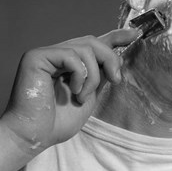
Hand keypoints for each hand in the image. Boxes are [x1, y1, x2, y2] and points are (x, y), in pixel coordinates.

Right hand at [0, 28, 138, 153]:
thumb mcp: (90, 95)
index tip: (135, 34)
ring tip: (83, 95)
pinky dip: (80, 74)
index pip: (95, 42)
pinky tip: (73, 91)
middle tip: (116, 80)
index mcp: (70, 63)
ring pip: (85, 48)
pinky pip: (71, 55)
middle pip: (93, 41)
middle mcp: (58, 54)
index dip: (116, 36)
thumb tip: (119, 59)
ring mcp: (47, 54)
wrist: (35, 136)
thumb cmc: (59, 121)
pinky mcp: (37, 57)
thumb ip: (101, 75)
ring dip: (94, 74)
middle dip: (110, 59)